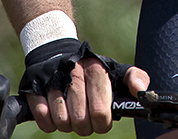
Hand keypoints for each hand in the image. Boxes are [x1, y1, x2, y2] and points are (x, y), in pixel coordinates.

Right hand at [19, 39, 147, 133]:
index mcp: (96, 70)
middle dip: (85, 125)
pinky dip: (49, 122)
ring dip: (67, 124)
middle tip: (85, 118)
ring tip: (71, 113)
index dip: (102, 121)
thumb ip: (136, 79)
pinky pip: (42, 119)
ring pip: (61, 122)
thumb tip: (142, 93)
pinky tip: (55, 111)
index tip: (101, 118)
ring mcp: (53, 81)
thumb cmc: (93, 70)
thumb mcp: (117, 70)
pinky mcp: (34, 89)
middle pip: (80, 121)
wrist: (57, 52)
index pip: (100, 112)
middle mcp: (74, 73)